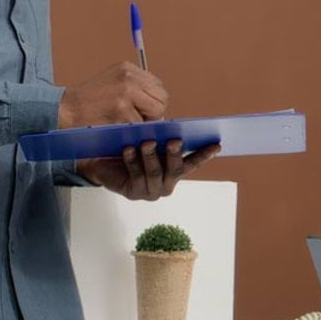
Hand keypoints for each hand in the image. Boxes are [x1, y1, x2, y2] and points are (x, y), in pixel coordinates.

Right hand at [59, 62, 167, 128]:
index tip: (142, 110)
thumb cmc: (90, 101)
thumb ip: (136, 88)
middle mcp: (129, 77)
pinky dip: (132, 130)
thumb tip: (161, 106)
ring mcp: (126, 92)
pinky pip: (141, 125)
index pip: (159, 87)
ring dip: (145, 122)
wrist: (66, 110)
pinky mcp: (122, 109)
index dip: (154, 102)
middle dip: (154, 112)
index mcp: (128, 68)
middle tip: (138, 119)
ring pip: (156, 112)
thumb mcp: (113, 82)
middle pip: (162, 98)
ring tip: (126, 122)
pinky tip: (118, 127)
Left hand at [78, 139, 220, 200]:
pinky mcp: (134, 193)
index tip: (217, 145)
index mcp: (174, 171)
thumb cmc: (130, 151)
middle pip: (175, 169)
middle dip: (174, 154)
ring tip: (147, 142)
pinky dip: (132, 160)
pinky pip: (135, 175)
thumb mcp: (148, 143)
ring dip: (151, 156)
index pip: (193, 163)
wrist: (103, 164)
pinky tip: (128, 149)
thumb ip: (159, 139)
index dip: (205, 155)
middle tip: (173, 140)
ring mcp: (151, 191)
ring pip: (154, 172)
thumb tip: (169, 126)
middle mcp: (166, 184)